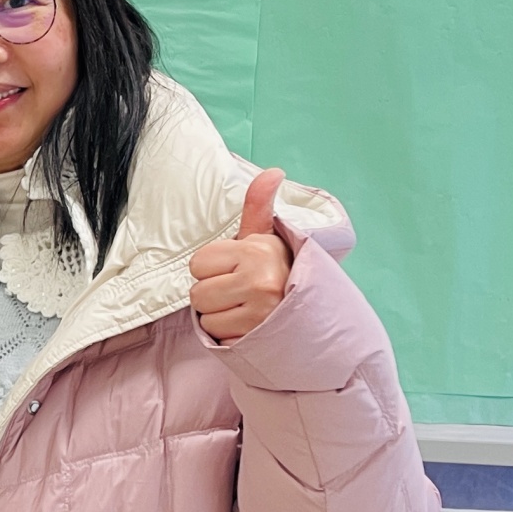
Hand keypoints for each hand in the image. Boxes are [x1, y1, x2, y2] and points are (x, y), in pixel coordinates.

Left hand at [189, 167, 291, 340]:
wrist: (315, 314)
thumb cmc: (281, 272)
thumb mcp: (267, 238)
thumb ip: (258, 206)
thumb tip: (272, 172)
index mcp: (258, 250)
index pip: (198, 263)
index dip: (212, 269)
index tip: (235, 271)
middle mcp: (259, 279)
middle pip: (197, 293)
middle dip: (214, 295)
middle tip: (240, 293)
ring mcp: (258, 311)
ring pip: (205, 318)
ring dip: (220, 317)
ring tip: (245, 310)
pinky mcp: (255, 338)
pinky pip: (218, 336)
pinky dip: (229, 335)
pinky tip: (247, 327)